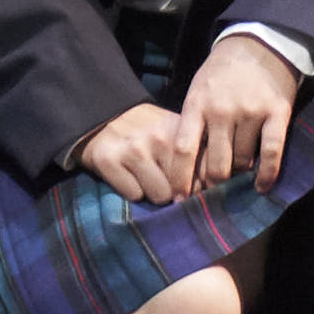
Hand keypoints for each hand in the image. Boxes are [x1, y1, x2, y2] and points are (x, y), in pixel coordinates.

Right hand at [79, 100, 193, 205]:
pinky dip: (131, 192)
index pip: (204, 169)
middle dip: (175, 191)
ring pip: (160, 196)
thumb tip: (212, 187)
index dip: (201, 183)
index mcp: (179, 130)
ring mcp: (134, 149)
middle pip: (183, 187)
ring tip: (145, 176)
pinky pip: (134, 195)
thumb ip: (194, 155)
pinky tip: (127, 176)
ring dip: (153, 193)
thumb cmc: (145, 131)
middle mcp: (159, 138)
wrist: (101, 116)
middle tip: (163, 179)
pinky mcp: (109, 160)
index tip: (194, 187)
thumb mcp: (172, 133)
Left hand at [173, 31, 304, 197]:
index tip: (179, 200)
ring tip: (238, 178)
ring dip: (240, 174)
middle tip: (214, 192)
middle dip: (213, 184)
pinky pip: (272, 151)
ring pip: (242, 160)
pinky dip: (267, 174)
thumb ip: (193, 125)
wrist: (259, 43)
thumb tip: (188, 170)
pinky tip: (262, 187)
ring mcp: (250, 111)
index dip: (180, 178)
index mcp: (197, 104)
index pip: (184, 149)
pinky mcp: (276, 112)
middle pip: (215, 163)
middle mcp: (222, 110)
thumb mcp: (198, 91)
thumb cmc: (222, 73)